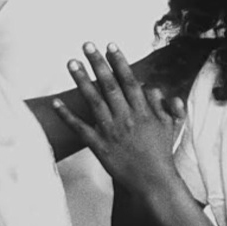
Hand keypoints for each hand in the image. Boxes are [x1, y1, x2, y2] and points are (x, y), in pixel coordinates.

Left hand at [53, 42, 185, 194]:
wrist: (151, 181)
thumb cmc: (161, 152)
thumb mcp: (170, 125)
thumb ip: (166, 104)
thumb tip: (155, 88)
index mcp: (143, 110)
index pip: (129, 80)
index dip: (119, 61)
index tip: (110, 45)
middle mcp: (125, 117)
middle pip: (109, 85)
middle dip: (97, 63)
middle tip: (86, 44)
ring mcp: (110, 131)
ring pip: (93, 101)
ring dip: (80, 80)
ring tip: (71, 62)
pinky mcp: (98, 146)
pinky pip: (80, 128)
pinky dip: (66, 116)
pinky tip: (55, 103)